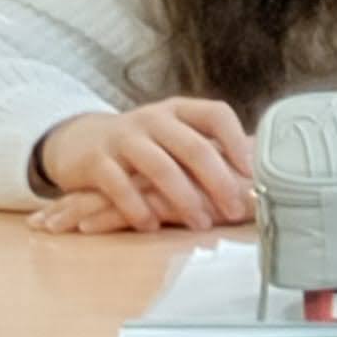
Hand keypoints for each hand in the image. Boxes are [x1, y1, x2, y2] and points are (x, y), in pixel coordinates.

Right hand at [37, 98, 253, 233]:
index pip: (216, 114)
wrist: (78, 141)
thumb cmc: (142, 146)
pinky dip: (138, 208)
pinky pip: (119, 185)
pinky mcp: (95, 161)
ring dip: (184, 199)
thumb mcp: (173, 138)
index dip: (237, 140)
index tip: (253, 171)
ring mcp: (123, 137)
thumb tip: (258, 174)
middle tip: (235, 209)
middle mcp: (153, 119)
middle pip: (193, 146)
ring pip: (159, 167)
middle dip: (218, 180)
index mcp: (179, 110)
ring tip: (201, 224)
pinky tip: (151, 226)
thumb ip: (207, 151)